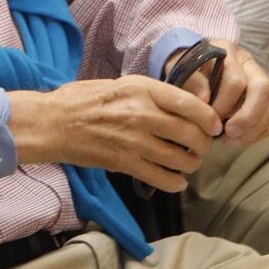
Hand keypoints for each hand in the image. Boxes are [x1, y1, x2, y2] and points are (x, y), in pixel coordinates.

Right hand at [8, 76, 220, 191]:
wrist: (54, 122)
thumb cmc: (84, 99)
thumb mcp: (122, 85)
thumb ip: (151, 94)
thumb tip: (182, 105)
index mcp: (143, 89)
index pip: (191, 104)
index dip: (210, 118)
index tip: (214, 125)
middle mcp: (143, 114)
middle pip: (192, 134)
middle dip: (204, 145)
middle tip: (203, 148)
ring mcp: (135, 141)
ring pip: (181, 159)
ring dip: (191, 164)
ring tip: (189, 163)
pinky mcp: (125, 163)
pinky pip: (162, 178)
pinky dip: (175, 183)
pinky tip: (177, 181)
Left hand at [169, 40, 268, 145]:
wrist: (188, 70)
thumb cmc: (184, 69)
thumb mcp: (179, 69)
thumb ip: (191, 80)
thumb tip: (205, 98)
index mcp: (227, 51)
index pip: (236, 80)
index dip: (224, 103)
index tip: (209, 117)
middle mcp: (248, 62)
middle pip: (263, 88)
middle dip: (248, 116)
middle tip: (229, 133)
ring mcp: (259, 79)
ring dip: (253, 128)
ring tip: (231, 141)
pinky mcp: (263, 98)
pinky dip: (256, 134)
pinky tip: (236, 140)